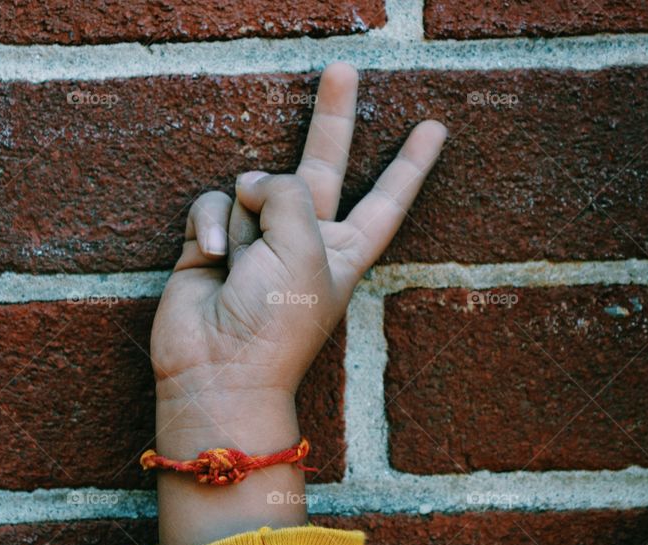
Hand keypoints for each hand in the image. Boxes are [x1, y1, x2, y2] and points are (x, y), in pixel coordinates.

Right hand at [152, 63, 446, 453]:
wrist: (217, 371)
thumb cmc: (276, 324)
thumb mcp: (307, 252)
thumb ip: (289, 195)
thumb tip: (252, 181)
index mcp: (345, 249)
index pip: (386, 198)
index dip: (410, 164)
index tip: (434, 128)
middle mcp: (305, 238)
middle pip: (323, 164)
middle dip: (332, 118)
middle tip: (341, 71)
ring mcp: (257, 238)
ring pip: (253, 186)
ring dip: (246, 218)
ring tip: (242, 266)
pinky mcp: (213, 241)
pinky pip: (213, 204)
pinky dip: (213, 227)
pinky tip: (215, 261)